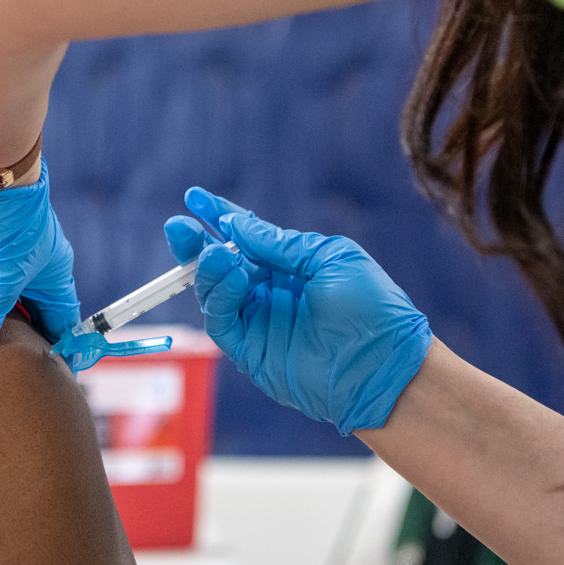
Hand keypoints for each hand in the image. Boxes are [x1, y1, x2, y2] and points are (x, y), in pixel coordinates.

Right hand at [165, 187, 430, 435]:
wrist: (385, 365)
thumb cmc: (371, 308)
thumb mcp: (329, 258)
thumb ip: (281, 244)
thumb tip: (237, 223)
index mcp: (290, 268)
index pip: (246, 238)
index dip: (219, 217)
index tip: (195, 198)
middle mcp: (269, 293)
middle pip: (219, 264)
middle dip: (196, 244)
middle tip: (178, 226)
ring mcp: (258, 322)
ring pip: (214, 292)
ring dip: (208, 268)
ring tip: (217, 253)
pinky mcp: (251, 351)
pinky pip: (221, 320)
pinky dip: (219, 295)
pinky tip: (232, 273)